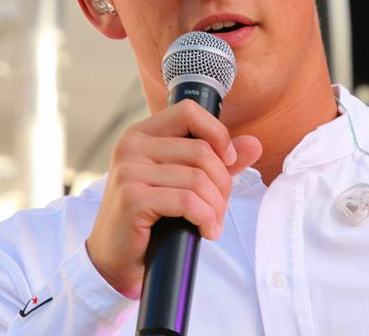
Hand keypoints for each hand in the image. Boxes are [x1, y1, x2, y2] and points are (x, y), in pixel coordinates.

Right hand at [85, 99, 261, 298]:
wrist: (115, 256)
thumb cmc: (150, 216)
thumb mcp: (183, 181)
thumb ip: (216, 161)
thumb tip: (253, 145)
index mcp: (141, 134)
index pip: (188, 112)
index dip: (217, 133)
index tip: (228, 161)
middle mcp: (131, 146)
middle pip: (201, 151)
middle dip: (222, 184)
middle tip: (220, 208)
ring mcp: (129, 171)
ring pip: (198, 179)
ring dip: (215, 206)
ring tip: (212, 223)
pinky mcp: (132, 198)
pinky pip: (187, 202)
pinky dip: (205, 218)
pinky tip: (205, 230)